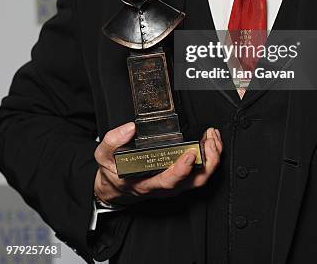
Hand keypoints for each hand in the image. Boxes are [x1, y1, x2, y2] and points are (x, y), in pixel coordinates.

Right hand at [93, 122, 221, 205]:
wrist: (115, 187)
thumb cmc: (112, 172)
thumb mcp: (103, 155)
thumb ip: (112, 140)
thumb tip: (129, 128)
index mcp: (146, 182)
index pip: (168, 181)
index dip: (182, 170)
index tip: (189, 153)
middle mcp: (164, 186)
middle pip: (193, 181)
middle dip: (207, 161)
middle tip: (210, 140)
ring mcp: (174, 184)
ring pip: (201, 178)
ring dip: (212, 158)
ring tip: (213, 137)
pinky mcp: (180, 179)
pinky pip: (200, 173)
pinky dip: (209, 157)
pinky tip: (210, 141)